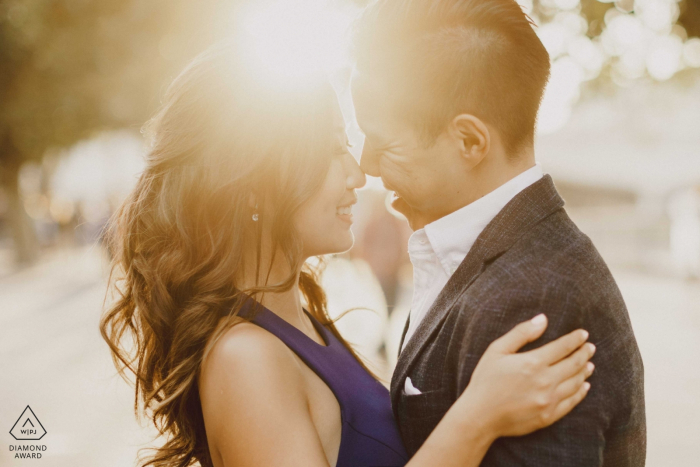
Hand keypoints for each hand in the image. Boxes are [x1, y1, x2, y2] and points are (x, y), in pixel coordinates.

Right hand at [456, 314, 594, 439]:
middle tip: (591, 347)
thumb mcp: (497, 350)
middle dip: (584, 353)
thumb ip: (521, 333)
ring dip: (584, 371)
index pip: (562, 347)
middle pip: (573, 364)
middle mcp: (545, 381)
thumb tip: (543, 319)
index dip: (575, 339)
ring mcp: (548, 400)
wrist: (479, 416)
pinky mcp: (548, 416)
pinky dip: (580, 393)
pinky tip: (584, 386)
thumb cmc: (485, 380)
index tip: (584, 334)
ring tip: (590, 364)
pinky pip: (571, 403)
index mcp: (533, 362)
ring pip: (575, 383)